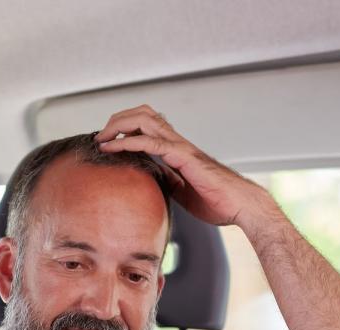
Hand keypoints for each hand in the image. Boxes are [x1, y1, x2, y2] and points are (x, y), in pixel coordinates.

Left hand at [95, 105, 279, 231]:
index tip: (106, 141)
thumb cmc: (218, 200)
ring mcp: (180, 146)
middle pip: (142, 114)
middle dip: (116, 121)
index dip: (124, 127)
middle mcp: (177, 142)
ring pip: (144, 119)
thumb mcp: (183, 191)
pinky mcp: (183, 156)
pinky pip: (151, 142)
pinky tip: (113, 148)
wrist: (239, 205)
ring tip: (102, 138)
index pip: (147, 124)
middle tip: (100, 137)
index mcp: (177, 149)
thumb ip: (168, 181)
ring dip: (118, 125)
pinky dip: (128, 142)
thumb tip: (153, 180)